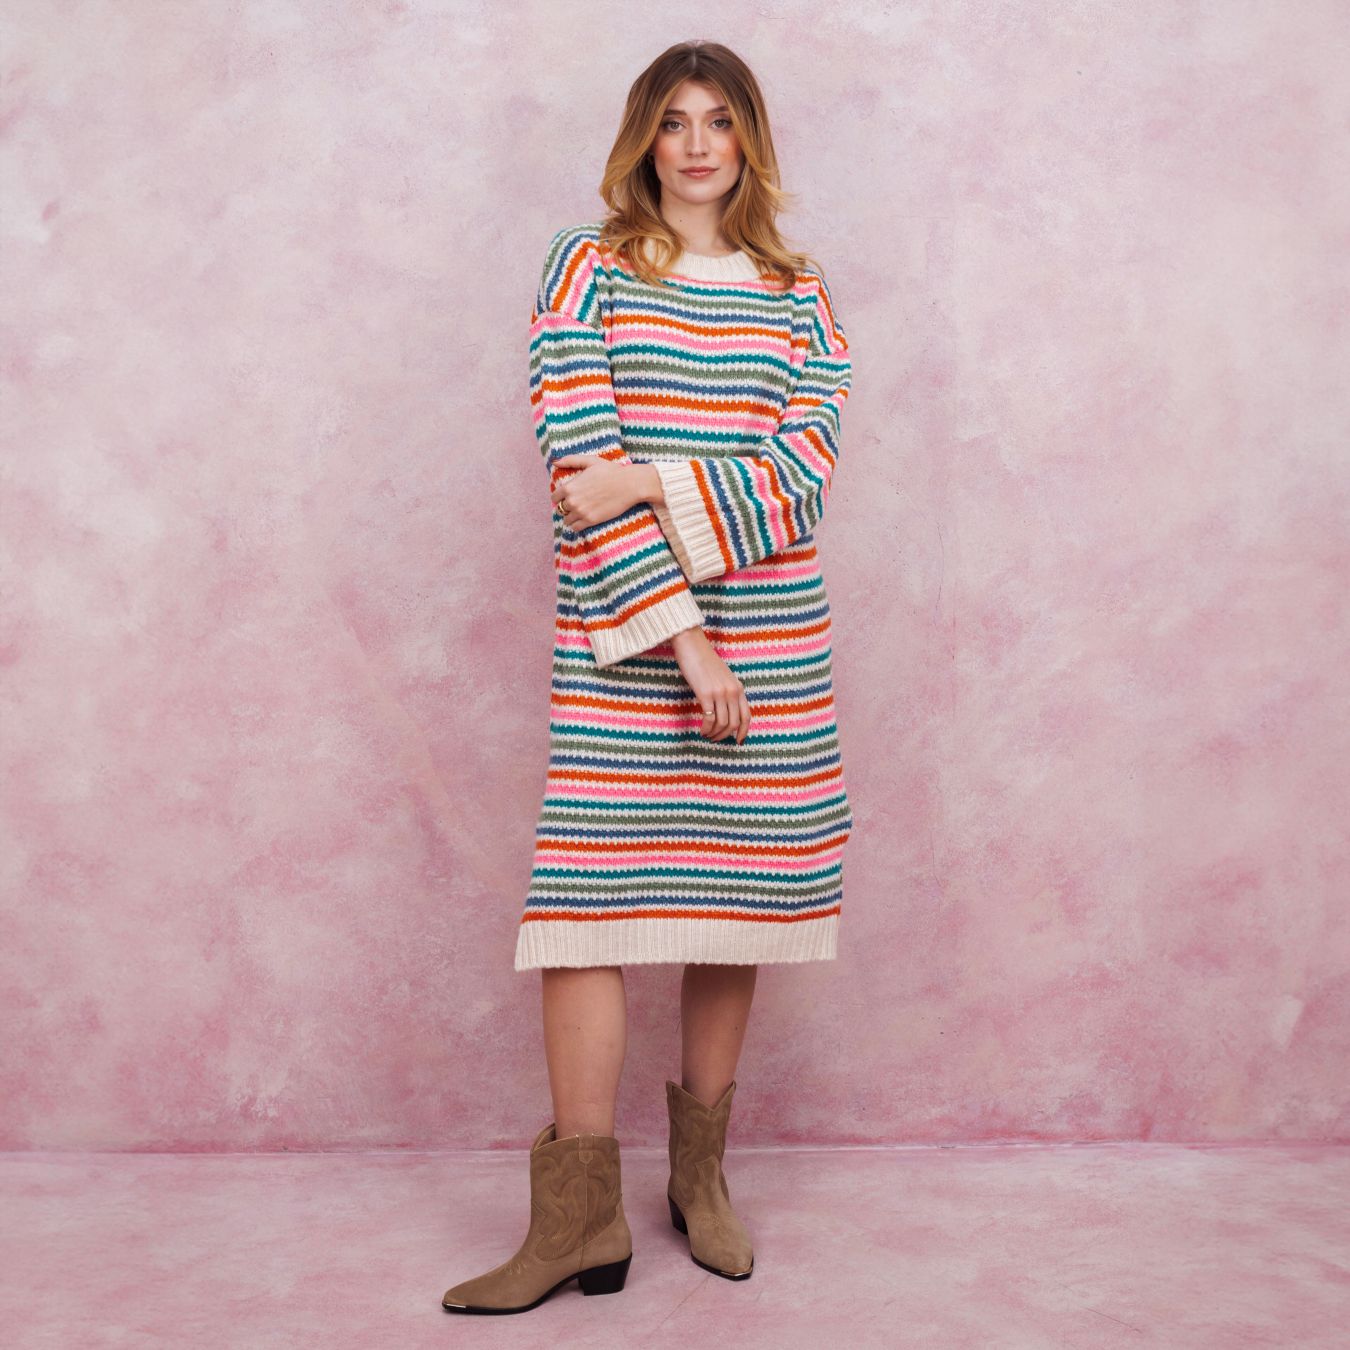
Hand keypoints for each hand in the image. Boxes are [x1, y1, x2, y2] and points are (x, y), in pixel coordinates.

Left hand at [551, 453, 645, 529]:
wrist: (629, 485)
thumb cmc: (611, 471)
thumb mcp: (590, 461)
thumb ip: (570, 460)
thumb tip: (554, 461)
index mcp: (570, 487)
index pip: (555, 497)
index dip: (560, 497)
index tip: (567, 496)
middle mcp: (572, 501)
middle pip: (560, 509)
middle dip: (566, 507)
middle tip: (576, 504)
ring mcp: (581, 512)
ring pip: (567, 520)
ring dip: (571, 517)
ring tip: (580, 513)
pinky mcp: (591, 521)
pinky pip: (576, 528)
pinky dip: (577, 525)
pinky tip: (583, 520)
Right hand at [670, 628, 751, 743]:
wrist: (692, 645)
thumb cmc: (705, 661)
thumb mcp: (724, 677)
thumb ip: (728, 691)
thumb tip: (726, 711)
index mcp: (738, 688)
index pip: (747, 716)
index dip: (744, 732)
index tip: (739, 741)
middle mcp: (732, 691)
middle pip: (734, 723)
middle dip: (724, 736)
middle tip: (715, 739)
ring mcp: (720, 693)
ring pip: (722, 723)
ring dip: (714, 733)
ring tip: (706, 734)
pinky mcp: (705, 694)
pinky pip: (709, 718)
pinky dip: (706, 728)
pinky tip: (701, 729)